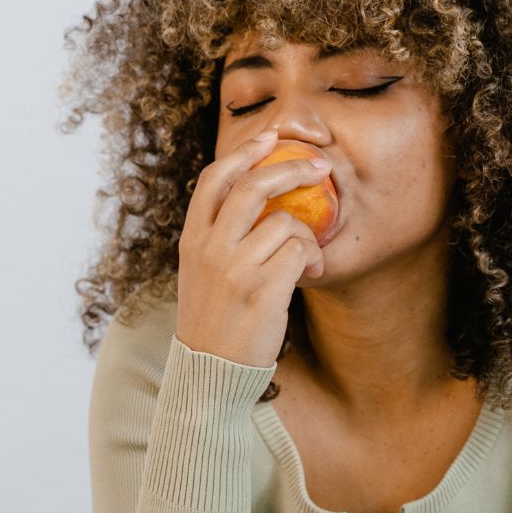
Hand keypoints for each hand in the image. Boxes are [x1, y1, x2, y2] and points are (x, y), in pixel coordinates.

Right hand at [175, 131, 330, 367]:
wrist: (209, 373)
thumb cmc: (214, 324)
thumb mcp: (202, 275)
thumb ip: (219, 239)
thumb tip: (257, 202)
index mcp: (191, 241)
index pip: (214, 179)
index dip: (244, 152)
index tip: (271, 138)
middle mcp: (209, 249)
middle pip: (252, 185)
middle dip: (291, 168)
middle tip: (320, 166)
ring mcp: (234, 269)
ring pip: (285, 221)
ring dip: (308, 234)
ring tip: (311, 257)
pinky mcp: (262, 290)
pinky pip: (299, 251)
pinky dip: (313, 257)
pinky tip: (312, 273)